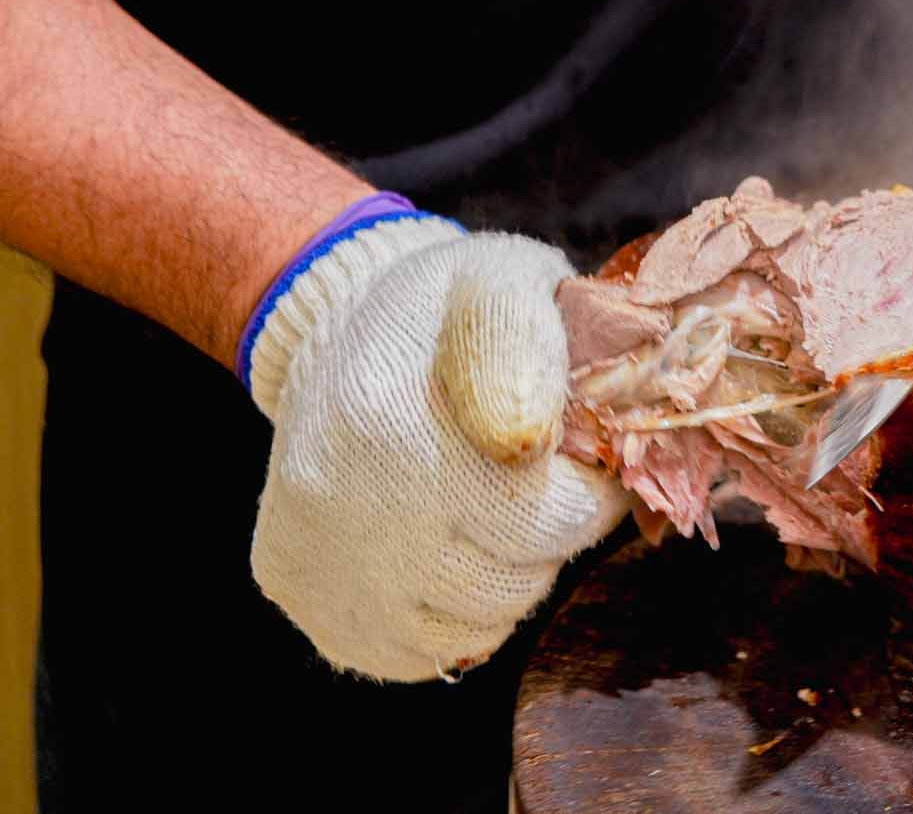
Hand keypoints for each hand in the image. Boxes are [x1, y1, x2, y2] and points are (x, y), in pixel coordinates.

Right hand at [246, 211, 628, 680]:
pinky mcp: (294, 587)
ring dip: (506, 581)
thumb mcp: (505, 285)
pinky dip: (450, 615)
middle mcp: (342, 492)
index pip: (548, 515)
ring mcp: (313, 549)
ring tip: (496, 514)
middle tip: (547, 488)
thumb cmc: (447, 308)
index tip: (587, 460)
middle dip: (554, 537)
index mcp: (394, 413)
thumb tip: (527, 441)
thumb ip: (535, 346)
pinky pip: (412, 651)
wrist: (334, 321)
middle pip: (513, 579)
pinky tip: (446, 548)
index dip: (592, 494)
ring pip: (471, 627)